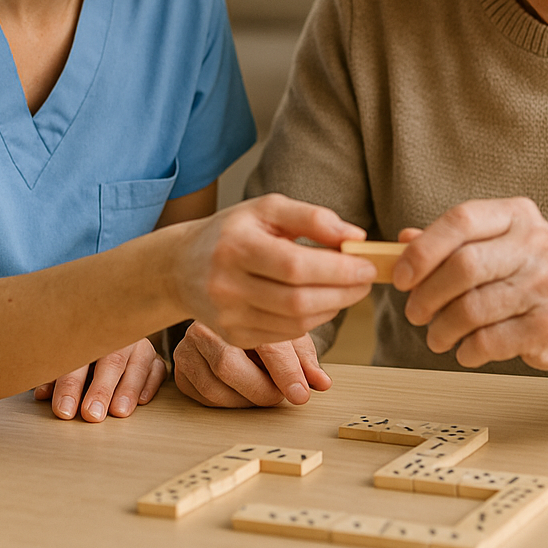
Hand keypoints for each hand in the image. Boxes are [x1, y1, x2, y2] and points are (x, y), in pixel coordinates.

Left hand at [34, 337, 166, 421]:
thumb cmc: (83, 350)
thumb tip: (43, 394)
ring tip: (118, 411)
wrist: (112, 329)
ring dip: (128, 389)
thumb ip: (56, 376)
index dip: (70, 385)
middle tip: (92, 414)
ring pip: (137, 364)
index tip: (64, 410)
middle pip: (111, 360)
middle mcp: (117, 337)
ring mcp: (139, 346)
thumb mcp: (67, 358)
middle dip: (101, 389)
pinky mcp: (154, 359)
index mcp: (90, 334)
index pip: (79, 359)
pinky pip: (157, 369)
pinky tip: (142, 401)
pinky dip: (150, 384)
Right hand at [172, 321, 330, 407]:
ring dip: (245, 400)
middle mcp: (207, 323)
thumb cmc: (262, 326)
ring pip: (214, 387)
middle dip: (261, 390)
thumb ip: (304, 359)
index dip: (285, 372)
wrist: (224, 313)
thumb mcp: (287, 335)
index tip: (300, 395)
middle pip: (228, 365)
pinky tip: (242, 392)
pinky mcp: (180, 367)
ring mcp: (188, 345)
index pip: (262, 342)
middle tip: (280, 396)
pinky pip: (201, 396)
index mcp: (240, 307)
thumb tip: (321, 383)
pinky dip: (227, 402)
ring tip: (263, 393)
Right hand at [178, 194, 376, 348]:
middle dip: (343, 292)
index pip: (295, 265)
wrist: (181, 266)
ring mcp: (228, 317)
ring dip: (333, 307)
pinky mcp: (233, 337)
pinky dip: (313, 320)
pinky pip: (285, 335)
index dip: (338, 269)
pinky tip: (323, 302)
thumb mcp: (268, 210)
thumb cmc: (233, 231)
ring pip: (295, 322)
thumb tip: (355, 237)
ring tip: (349, 289)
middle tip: (366, 279)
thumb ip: (312, 218)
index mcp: (236, 246)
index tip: (366, 265)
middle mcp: (227, 285)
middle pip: (298, 299)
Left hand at [394, 198, 547, 370]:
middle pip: (464, 266)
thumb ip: (450, 240)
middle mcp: (535, 243)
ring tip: (435, 336)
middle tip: (414, 312)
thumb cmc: (523, 270)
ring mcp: (546, 284)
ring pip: (473, 308)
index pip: (461, 220)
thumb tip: (403, 242)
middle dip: (428, 294)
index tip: (400, 277)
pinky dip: (467, 350)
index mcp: (516, 214)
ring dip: (442, 328)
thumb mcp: (493, 242)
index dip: (423, 250)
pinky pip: (490, 341)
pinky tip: (463, 350)